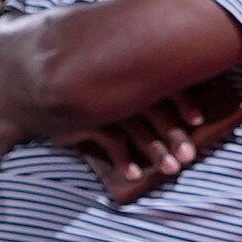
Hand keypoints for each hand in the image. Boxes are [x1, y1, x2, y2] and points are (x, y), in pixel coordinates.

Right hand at [71, 83, 241, 204]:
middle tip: (189, 156)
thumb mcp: (116, 73)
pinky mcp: (84, 117)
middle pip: (153, 110)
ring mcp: (102, 100)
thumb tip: (179, 98)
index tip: (198, 121)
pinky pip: (109, 140)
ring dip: (155, 151)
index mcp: (131, 67)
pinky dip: (123, 159)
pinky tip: (135, 175)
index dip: (182, 101)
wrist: (43, 80)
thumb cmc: (91, 78)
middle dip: (173, 134)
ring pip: (135, 128)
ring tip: (171, 169)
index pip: (162, 81)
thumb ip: (142, 78)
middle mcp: (119, 82)